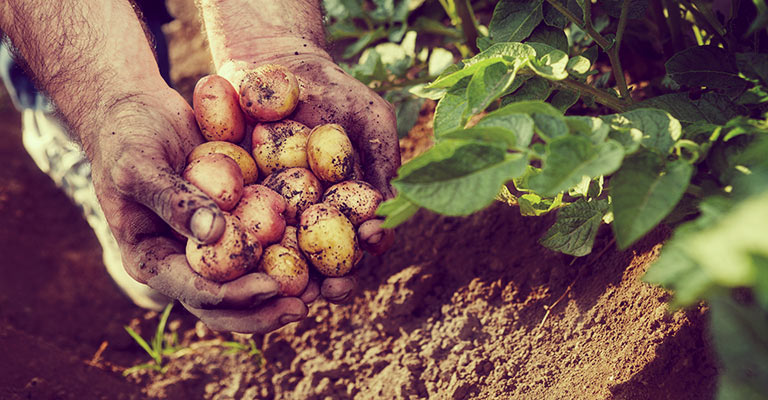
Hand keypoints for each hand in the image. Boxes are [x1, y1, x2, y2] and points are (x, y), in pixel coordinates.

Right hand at [87, 87, 307, 332]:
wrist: (139, 110)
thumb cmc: (127, 137)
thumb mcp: (139, 165)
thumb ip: (172, 200)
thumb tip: (214, 234)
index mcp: (151, 259)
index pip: (194, 291)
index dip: (233, 295)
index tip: (270, 287)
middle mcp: (182, 261)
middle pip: (226, 302)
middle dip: (264, 309)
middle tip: (303, 307)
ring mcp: (209, 244)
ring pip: (247, 280)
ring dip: (283, 291)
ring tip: (322, 291)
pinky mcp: (233, 222)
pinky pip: (261, 243)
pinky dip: (289, 252)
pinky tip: (320, 255)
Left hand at [219, 52, 397, 301]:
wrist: (275, 62)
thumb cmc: (333, 90)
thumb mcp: (370, 118)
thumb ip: (384, 160)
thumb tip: (390, 209)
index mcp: (347, 204)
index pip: (364, 236)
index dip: (371, 244)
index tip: (372, 240)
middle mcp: (312, 217)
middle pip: (324, 261)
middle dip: (330, 282)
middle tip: (330, 289)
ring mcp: (273, 214)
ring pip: (282, 259)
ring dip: (288, 282)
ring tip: (291, 290)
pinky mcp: (235, 204)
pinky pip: (239, 231)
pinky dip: (242, 246)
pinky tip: (245, 256)